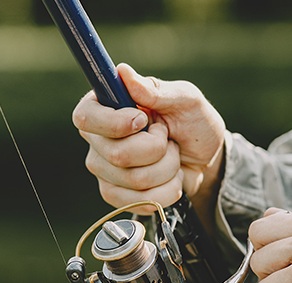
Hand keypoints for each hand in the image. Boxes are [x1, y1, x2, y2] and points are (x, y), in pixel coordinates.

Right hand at [71, 63, 224, 216]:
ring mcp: (104, 169)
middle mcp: (98, 138)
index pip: (85, 117)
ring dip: (167, 169)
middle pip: (117, 154)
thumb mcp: (185, 99)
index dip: (114, 124)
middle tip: (167, 138)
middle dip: (157, 149)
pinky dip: (166, 191)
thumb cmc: (193, 122)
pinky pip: (139, 201)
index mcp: (106, 106)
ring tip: (172, 156)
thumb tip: (123, 72)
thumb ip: (155, 90)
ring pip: (135, 180)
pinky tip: (169, 178)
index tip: (142, 121)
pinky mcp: (115, 194)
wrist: (206, 159)